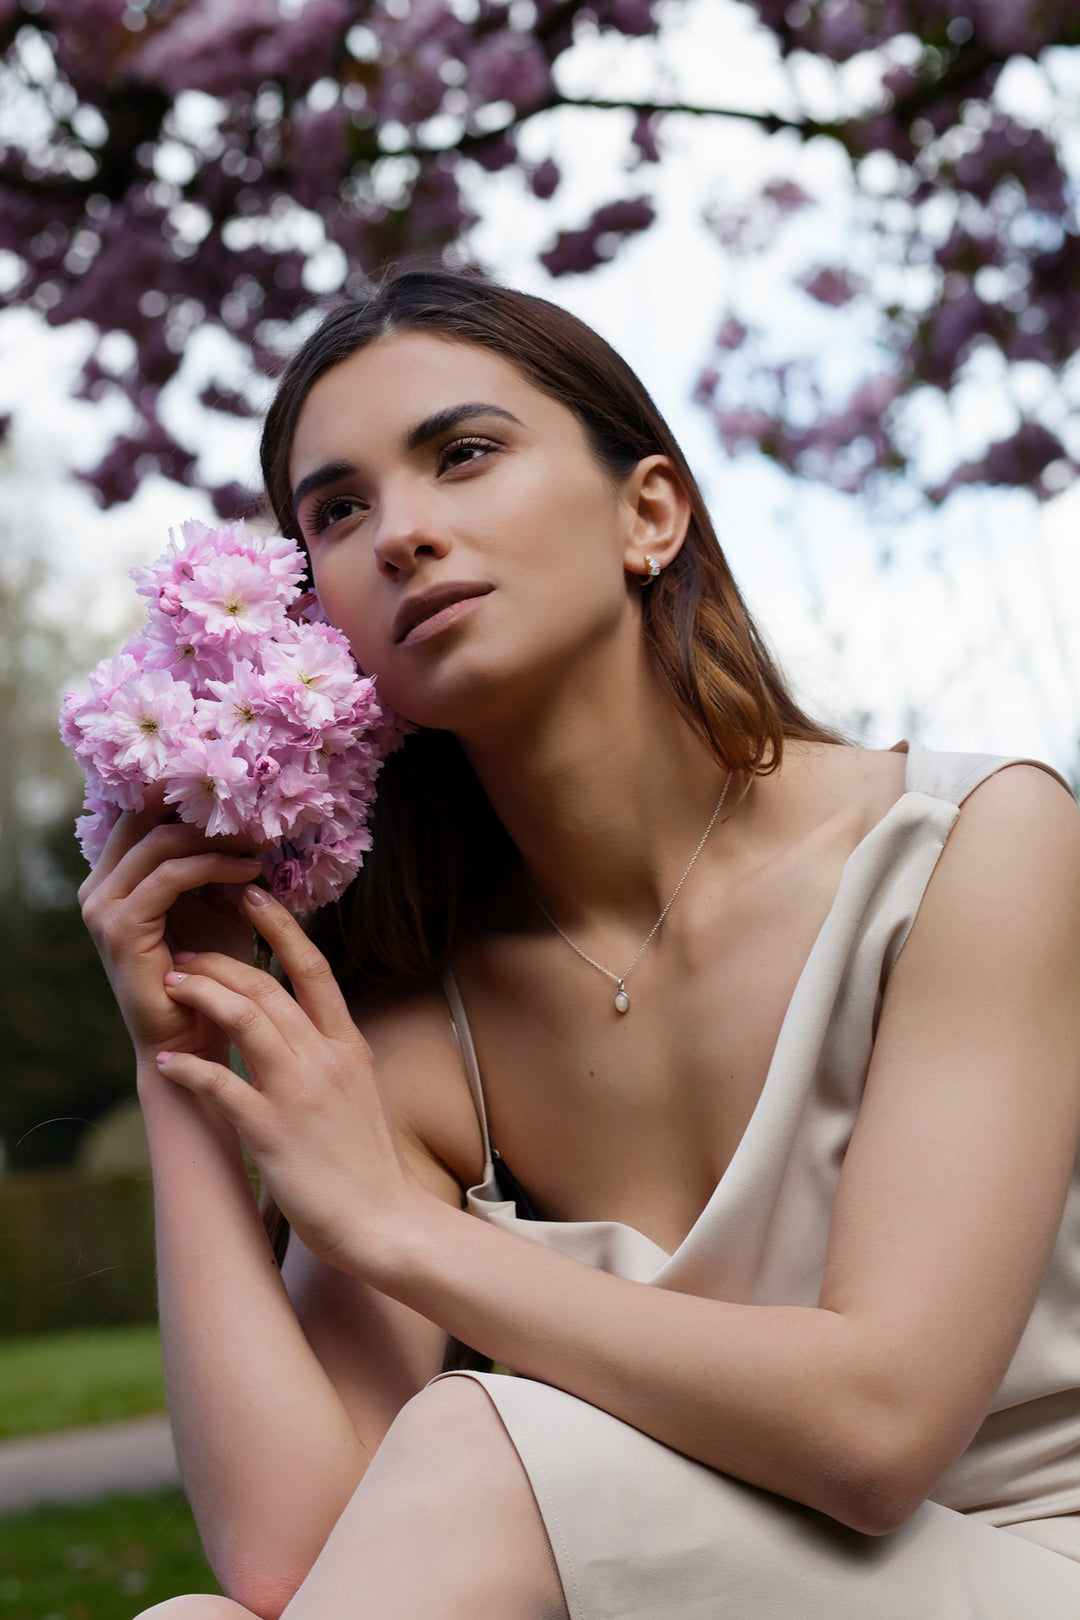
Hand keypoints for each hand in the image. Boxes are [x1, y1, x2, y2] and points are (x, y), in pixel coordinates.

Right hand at [79, 793, 263, 1065]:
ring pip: (160, 842)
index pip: (143, 816)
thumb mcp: (219, 908)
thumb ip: (221, 867)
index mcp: (116, 879)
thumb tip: (249, 822)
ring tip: (260, 842)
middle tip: (252, 809)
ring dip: (216, 837)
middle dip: (201, 809)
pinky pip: (170, 877)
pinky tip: (251, 870)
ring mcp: (103, 906)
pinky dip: (213, 866)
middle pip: (145, 818)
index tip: (238, 791)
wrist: (194, 1038)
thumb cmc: (212, 974)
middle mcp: (100, 887)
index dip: (186, 796)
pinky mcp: (121, 927)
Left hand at [154, 887, 419, 1271]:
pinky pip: (222, 1087)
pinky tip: (166, 1063)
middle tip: (187, 953)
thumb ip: (332, 1052)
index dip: (280, 926)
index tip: (251, 895)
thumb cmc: (366, 1160)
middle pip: (268, 988)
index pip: (313, 968)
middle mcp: (325, 1058)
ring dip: (203, 996)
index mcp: (348, 1044)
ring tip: (173, 986)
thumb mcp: (362, 1089)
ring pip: (245, 1020)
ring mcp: (299, 1093)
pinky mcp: (273, 1132)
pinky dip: (189, 1070)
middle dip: (222, 962)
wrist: (384, 1219)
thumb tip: (302, 1023)